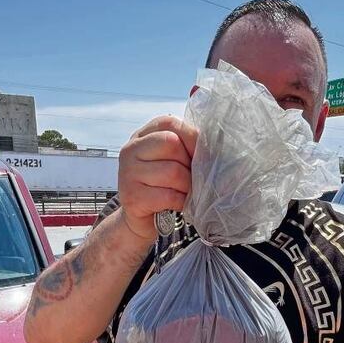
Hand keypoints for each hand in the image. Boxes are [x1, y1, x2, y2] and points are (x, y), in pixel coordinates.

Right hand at [118, 116, 197, 239]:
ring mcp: (128, 173)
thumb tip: (215, 147)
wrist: (141, 219)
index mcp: (142, 136)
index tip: (201, 154)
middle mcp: (131, 150)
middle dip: (189, 164)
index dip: (191, 137)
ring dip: (187, 186)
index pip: (169, 123)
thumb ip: (185, 148)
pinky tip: (179, 204)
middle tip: (191, 178)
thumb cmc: (162, 187)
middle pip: (172, 144)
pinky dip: (181, 202)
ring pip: (173, 171)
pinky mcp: (132, 197)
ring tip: (186, 193)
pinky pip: (169, 195)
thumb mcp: (170, 160)